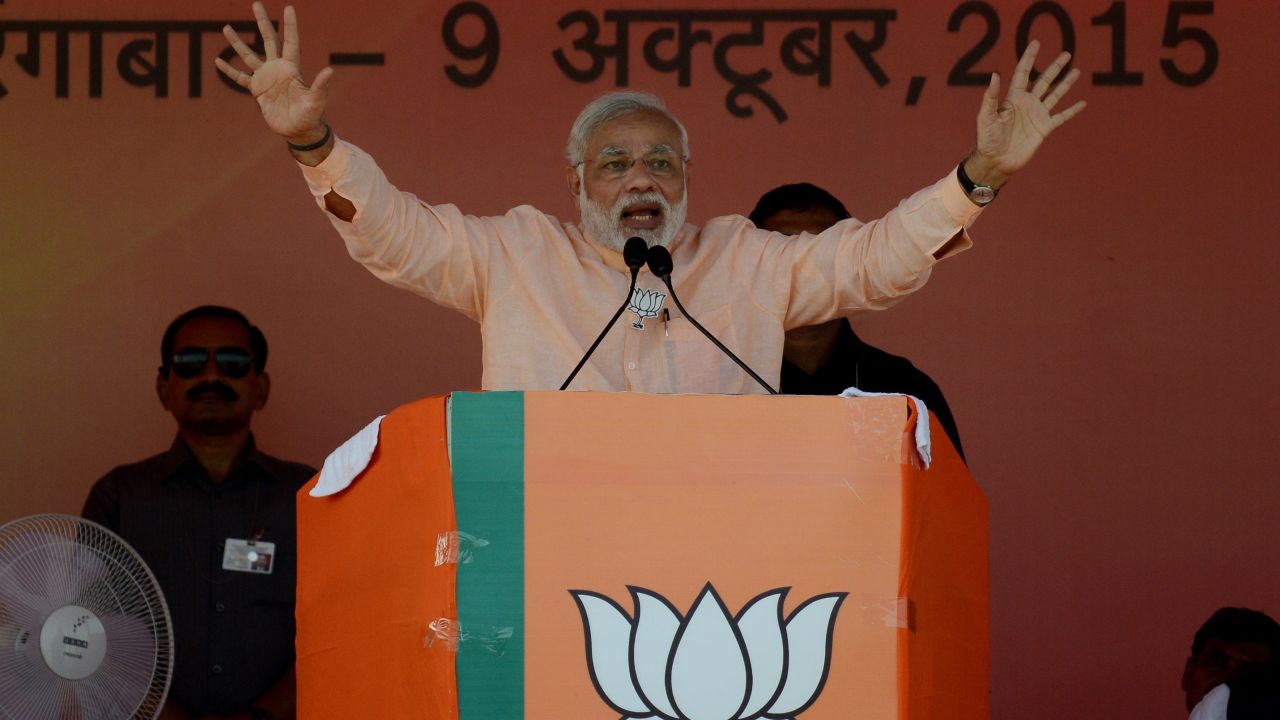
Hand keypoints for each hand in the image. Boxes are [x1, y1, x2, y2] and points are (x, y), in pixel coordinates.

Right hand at [214, 2, 333, 146]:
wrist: (299, 131)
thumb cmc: (311, 116)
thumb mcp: (316, 101)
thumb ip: (320, 85)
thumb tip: (330, 70)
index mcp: (292, 68)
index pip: (291, 42)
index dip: (290, 26)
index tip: (288, 7)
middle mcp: (278, 69)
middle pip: (269, 40)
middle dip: (262, 22)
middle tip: (256, 3)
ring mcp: (266, 78)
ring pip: (249, 55)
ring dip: (237, 43)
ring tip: (226, 28)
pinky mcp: (257, 91)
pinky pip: (240, 77)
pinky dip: (230, 70)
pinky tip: (218, 61)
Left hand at [967, 40, 1085, 187]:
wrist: (996, 162)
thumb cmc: (987, 140)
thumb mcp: (985, 117)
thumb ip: (990, 97)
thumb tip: (995, 75)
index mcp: (1013, 98)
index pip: (1023, 73)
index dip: (1029, 58)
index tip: (1036, 43)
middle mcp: (1027, 104)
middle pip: (1043, 80)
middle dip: (1054, 67)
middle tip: (1066, 53)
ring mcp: (1037, 116)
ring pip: (1055, 95)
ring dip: (1066, 83)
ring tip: (1077, 71)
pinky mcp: (1044, 129)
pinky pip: (1061, 117)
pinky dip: (1072, 110)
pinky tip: (1082, 103)